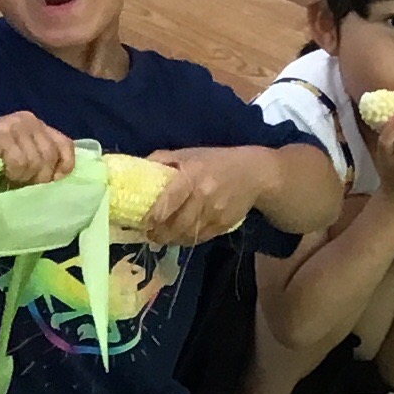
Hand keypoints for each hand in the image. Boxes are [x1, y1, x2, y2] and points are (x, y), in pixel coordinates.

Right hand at [0, 111, 74, 187]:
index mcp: (39, 126)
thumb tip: (54, 183)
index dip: (64, 166)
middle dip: (39, 178)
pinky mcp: (4, 134)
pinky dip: (12, 173)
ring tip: (9, 176)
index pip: (66, 145)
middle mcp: (32, 122)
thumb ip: (37, 161)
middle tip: (21, 182)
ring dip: (23, 177)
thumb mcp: (18, 155)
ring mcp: (18, 126)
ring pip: (36, 162)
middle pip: (50, 157)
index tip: (51, 181)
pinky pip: (19, 162)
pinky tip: (1, 172)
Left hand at [138, 149, 268, 246]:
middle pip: (175, 225)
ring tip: (160, 237)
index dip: (152, 217)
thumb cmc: (217, 161)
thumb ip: (163, 159)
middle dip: (158, 234)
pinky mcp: (223, 225)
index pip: (168, 202)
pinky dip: (185, 240)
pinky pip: (199, 238)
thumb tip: (137, 169)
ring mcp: (214, 213)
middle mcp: (203, 196)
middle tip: (149, 234)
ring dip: (170, 240)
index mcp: (192, 175)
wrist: (255, 173)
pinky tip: (178, 237)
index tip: (141, 222)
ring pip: (186, 235)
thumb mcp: (189, 153)